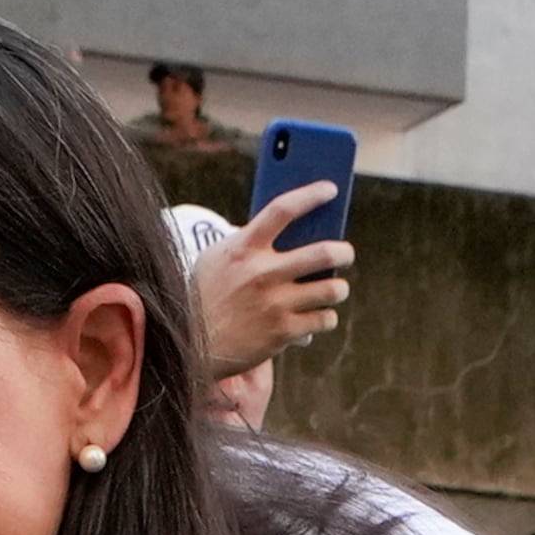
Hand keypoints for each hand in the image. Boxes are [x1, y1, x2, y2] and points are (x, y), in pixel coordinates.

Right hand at [189, 183, 353, 374]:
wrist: (188, 345)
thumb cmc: (205, 296)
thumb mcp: (215, 259)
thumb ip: (246, 242)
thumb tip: (290, 230)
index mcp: (243, 249)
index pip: (282, 210)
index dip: (310, 195)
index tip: (330, 189)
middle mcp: (262, 274)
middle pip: (323, 252)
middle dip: (344, 251)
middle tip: (346, 253)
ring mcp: (275, 305)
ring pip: (332, 289)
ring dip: (338, 288)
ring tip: (334, 288)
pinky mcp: (283, 333)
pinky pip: (324, 319)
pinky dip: (325, 317)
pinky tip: (317, 315)